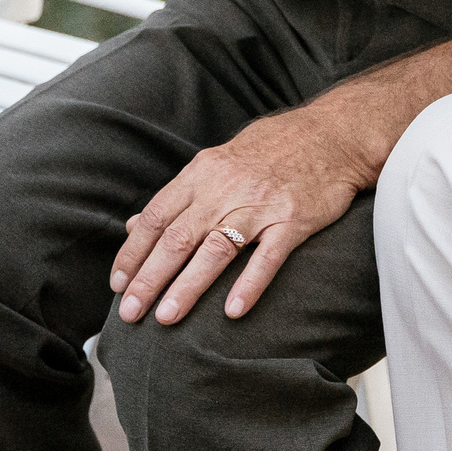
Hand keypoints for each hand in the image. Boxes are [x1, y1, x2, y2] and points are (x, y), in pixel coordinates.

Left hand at [111, 107, 373, 325]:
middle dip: (150, 278)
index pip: (157, 216)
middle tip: (130, 313)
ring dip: (188, 286)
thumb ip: (179, 194)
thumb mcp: (218, 160)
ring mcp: (261, 204)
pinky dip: (249, 284)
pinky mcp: (295, 219)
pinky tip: (232, 312)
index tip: (118, 285)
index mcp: (203, 172)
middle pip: (178, 238)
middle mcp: (227, 188)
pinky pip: (268, 256)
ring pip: (216, 249)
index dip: (134, 252)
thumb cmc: (273, 148)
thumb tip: (136, 224)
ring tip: (166, 317)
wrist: (334, 133)